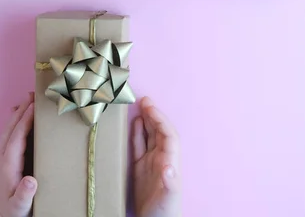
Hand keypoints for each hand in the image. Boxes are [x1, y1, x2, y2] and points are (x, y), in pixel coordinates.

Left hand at [0, 93, 36, 216]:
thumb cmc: (13, 213)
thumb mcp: (20, 207)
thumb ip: (24, 194)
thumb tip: (31, 180)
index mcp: (8, 166)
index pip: (16, 138)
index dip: (25, 121)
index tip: (34, 106)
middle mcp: (2, 159)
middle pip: (10, 129)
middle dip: (21, 111)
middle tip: (32, 95)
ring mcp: (1, 159)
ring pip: (8, 131)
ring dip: (17, 114)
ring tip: (27, 100)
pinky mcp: (4, 162)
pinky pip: (9, 137)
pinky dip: (14, 124)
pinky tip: (19, 118)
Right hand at [133, 97, 181, 216]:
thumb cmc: (165, 213)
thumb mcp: (168, 199)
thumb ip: (170, 183)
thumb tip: (168, 166)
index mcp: (169, 162)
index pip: (167, 135)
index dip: (160, 120)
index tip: (150, 107)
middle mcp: (161, 159)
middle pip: (159, 131)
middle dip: (154, 115)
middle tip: (144, 99)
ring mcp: (151, 163)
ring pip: (149, 135)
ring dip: (146, 120)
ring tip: (139, 105)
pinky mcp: (140, 169)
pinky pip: (139, 146)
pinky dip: (137, 133)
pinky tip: (134, 123)